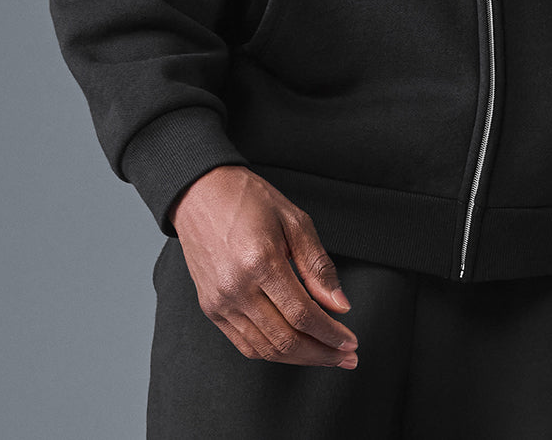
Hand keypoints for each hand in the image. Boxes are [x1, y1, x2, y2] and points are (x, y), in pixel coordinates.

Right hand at [168, 165, 357, 367]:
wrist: (200, 193)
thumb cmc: (248, 199)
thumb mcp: (294, 220)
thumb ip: (318, 265)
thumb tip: (340, 304)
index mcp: (260, 262)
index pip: (303, 314)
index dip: (331, 334)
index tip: (351, 342)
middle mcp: (236, 287)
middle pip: (286, 340)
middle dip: (322, 353)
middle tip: (347, 357)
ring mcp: (220, 302)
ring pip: (265, 349)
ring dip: (300, 358)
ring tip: (326, 356)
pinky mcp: (211, 308)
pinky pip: (245, 344)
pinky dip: (272, 353)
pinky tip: (293, 349)